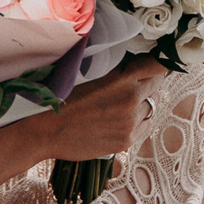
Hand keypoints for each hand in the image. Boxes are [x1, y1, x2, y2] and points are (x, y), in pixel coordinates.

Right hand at [43, 58, 165, 162]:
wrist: (46, 132)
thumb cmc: (62, 101)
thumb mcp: (91, 76)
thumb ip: (118, 73)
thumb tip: (138, 67)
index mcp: (122, 80)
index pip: (157, 65)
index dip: (157, 62)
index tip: (154, 62)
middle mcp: (131, 102)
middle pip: (157, 85)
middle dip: (149, 80)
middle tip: (137, 80)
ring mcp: (130, 124)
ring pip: (152, 106)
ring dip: (144, 101)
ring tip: (125, 102)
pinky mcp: (126, 141)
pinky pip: (144, 125)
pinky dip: (139, 120)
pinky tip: (122, 118)